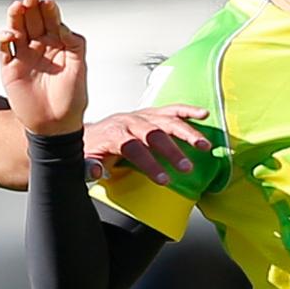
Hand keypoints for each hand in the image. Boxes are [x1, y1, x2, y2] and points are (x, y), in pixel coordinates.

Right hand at [0, 0, 86, 137]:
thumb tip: (64, 26)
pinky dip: (4, 38)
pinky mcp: (10, 68)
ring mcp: (23, 55)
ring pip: (16, 29)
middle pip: (32, 19)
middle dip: (31, 7)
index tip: (48, 2)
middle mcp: (39, 46)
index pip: (52, 20)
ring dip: (15, 16)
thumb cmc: (72, 98)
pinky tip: (10, 33)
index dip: (49, 9)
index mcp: (58, 43)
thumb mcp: (79, 68)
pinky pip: (4, 49)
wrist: (55, 125)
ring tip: (17, 6)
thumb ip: (74, 44)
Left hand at [85, 107, 213, 185]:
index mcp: (114, 134)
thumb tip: (95, 170)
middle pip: (154, 133)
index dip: (149, 163)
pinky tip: (203, 114)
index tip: (164, 179)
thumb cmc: (92, 148)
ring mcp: (142, 115)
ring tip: (203, 145)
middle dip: (172, 150)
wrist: (89, 131)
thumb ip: (89, 167)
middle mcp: (130, 121)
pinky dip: (188, 111)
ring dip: (187, 133)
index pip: (133, 147)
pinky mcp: (150, 113)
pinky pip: (171, 109)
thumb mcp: (86, 160)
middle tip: (186, 167)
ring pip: (167, 120)